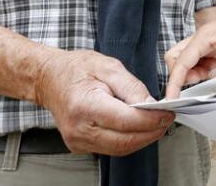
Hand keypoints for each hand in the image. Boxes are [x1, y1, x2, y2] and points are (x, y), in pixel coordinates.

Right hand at [34, 50, 173, 154]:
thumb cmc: (75, 69)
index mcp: (84, 105)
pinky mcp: (79, 145)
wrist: (49, 78)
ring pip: (120, 149)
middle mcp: (79, 128)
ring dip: (142, 139)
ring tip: (156, 124)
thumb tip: (151, 104)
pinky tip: (137, 128)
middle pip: (125, 140)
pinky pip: (111, 148)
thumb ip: (132, 86)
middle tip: (166, 120)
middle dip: (151, 132)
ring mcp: (77, 140)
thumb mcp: (108, 66)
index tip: (167, 113)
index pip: (126, 121)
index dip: (151, 120)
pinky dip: (128, 140)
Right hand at [164, 0, 215, 98]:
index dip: (174, 82)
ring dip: (193, 72)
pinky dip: (203, 69)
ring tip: (210, 75)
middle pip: (176, 58)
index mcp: (204, 36)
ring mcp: (208, 41)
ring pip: (188, 59)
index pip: (180, 62)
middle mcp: (202, 38)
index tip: (172, 98)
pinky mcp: (215, 45)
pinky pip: (200, 60)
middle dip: (181, 74)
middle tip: (198, 81)